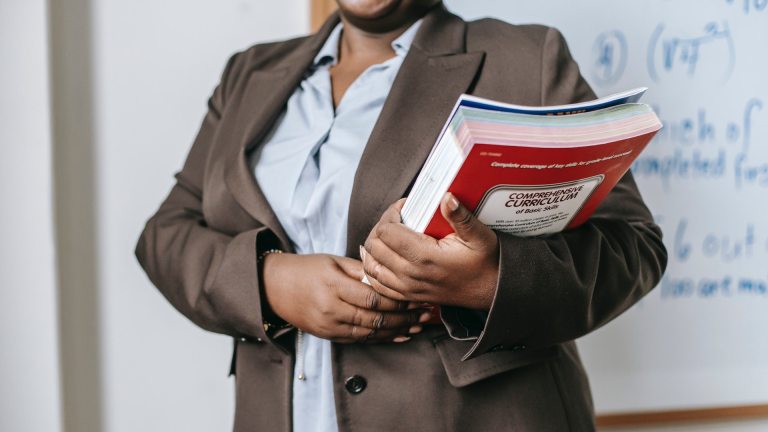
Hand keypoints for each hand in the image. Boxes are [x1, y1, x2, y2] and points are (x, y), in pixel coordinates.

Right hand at [262, 253, 430, 342]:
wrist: (275, 288)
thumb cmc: (307, 269)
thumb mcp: (333, 261)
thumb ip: (361, 269)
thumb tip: (389, 274)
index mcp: (333, 286)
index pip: (373, 297)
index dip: (398, 300)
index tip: (417, 296)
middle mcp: (331, 309)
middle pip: (375, 318)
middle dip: (404, 318)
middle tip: (425, 314)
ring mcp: (329, 325)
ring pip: (370, 333)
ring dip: (397, 331)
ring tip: (418, 326)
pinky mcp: (328, 335)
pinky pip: (360, 340)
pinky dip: (382, 339)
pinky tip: (400, 336)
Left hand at [361, 193, 499, 309]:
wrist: (490, 292)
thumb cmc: (485, 262)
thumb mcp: (479, 235)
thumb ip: (460, 216)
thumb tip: (446, 197)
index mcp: (425, 257)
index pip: (386, 231)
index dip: (391, 213)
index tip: (404, 207)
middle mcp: (411, 274)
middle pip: (374, 246)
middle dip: (380, 227)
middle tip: (396, 218)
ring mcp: (407, 288)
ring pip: (371, 265)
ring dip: (374, 247)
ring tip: (388, 234)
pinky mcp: (407, 296)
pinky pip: (377, 283)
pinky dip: (374, 267)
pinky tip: (382, 256)